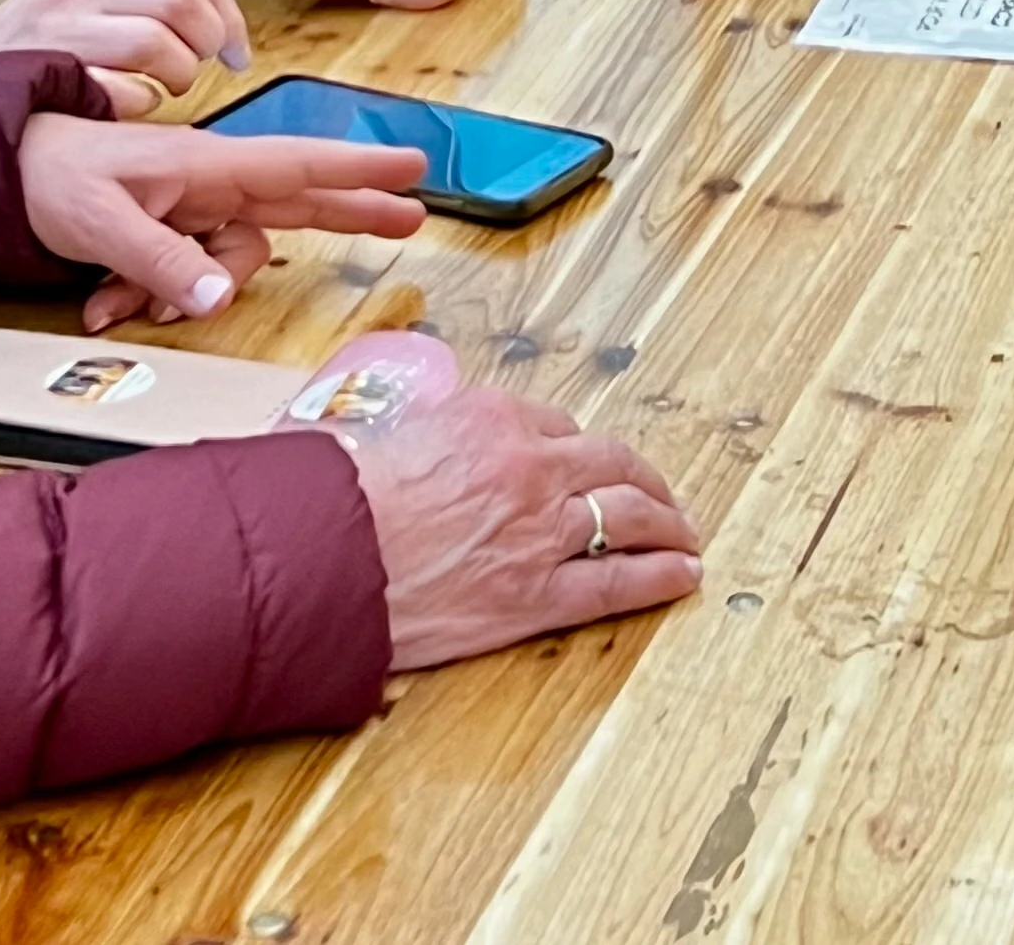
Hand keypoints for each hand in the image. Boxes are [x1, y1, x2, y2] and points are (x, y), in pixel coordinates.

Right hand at [0, 0, 251, 115]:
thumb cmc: (52, 21)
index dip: (227, 11)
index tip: (235, 44)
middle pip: (181, 2)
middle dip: (208, 40)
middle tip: (208, 63)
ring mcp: (66, 29)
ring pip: (157, 45)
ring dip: (179, 73)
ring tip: (171, 82)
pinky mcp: (54, 76)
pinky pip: (122, 91)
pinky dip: (140, 101)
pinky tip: (137, 100)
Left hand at [17, 110, 427, 329]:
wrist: (2, 169)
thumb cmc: (50, 176)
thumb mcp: (102, 222)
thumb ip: (163, 261)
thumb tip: (216, 301)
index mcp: (205, 164)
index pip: (297, 162)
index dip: (357, 167)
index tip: (410, 165)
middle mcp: (208, 181)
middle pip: (297, 197)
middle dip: (350, 208)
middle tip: (410, 217)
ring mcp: (189, 206)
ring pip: (229, 255)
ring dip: (188, 291)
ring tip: (119, 307)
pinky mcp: (167, 229)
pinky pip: (187, 272)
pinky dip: (151, 296)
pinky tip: (104, 305)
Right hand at [349, 385, 700, 669]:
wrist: (329, 560)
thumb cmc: (343, 499)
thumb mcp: (389, 435)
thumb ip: (426, 434)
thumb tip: (414, 442)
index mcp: (494, 417)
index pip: (558, 426)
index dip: (576, 449)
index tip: (586, 463)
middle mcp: (530, 466)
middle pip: (611, 463)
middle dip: (644, 478)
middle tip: (661, 494)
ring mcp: (540, 532)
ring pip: (627, 514)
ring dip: (666, 521)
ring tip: (683, 531)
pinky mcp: (537, 596)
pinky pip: (616, 583)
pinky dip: (659, 576)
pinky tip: (683, 573)